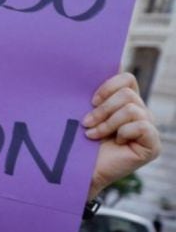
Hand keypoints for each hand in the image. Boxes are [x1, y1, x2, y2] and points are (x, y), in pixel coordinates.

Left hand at [82, 72, 160, 197]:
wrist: (78, 170)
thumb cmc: (79, 141)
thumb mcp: (86, 112)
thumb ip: (97, 92)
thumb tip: (112, 61)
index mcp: (126, 102)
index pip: (127, 79)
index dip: (108, 86)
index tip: (90, 100)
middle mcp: (141, 113)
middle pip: (128, 93)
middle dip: (103, 109)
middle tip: (87, 122)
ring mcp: (149, 129)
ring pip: (132, 109)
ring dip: (108, 123)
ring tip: (94, 134)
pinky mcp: (153, 145)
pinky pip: (141, 126)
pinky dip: (122, 133)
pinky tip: (115, 143)